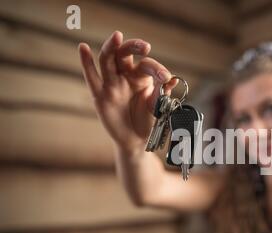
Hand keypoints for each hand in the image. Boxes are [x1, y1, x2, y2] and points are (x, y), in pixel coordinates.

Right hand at [78, 31, 178, 153]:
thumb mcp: (158, 107)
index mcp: (142, 77)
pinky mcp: (100, 95)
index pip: (147, 65)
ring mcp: (112, 84)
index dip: (157, 69)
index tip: (166, 78)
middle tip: (145, 47)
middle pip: (125, 54)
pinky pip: (92, 77)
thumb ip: (162, 93)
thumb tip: (173, 80)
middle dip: (134, 46)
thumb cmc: (149, 121)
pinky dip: (86, 62)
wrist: (137, 141)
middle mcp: (126, 76)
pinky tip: (82, 48)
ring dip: (111, 47)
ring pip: (108, 60)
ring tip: (117, 36)